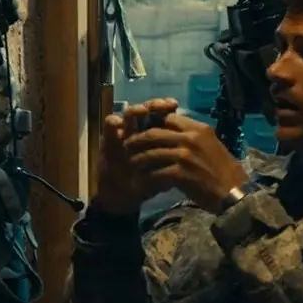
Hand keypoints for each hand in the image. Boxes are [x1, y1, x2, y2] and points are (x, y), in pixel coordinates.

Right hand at [93, 99, 180, 214]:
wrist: (123, 197)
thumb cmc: (146, 184)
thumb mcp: (166, 173)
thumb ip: (176, 160)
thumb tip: (194, 152)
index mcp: (155, 135)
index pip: (162, 114)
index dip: (167, 108)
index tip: (174, 104)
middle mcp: (140, 130)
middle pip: (147, 110)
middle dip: (154, 105)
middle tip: (161, 104)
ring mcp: (123, 134)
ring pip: (129, 114)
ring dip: (136, 110)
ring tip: (143, 110)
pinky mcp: (108, 140)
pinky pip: (108, 126)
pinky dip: (112, 122)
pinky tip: (117, 122)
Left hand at [121, 106, 248, 211]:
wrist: (235, 194)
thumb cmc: (225, 172)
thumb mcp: (212, 146)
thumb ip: (193, 138)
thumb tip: (173, 134)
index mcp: (199, 129)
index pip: (168, 118)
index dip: (152, 124)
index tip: (143, 131)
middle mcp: (191, 138)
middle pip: (154, 133)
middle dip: (137, 139)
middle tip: (128, 146)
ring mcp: (185, 155)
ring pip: (152, 152)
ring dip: (138, 159)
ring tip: (131, 164)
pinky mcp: (181, 173)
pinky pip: (157, 172)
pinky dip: (148, 177)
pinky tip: (142, 181)